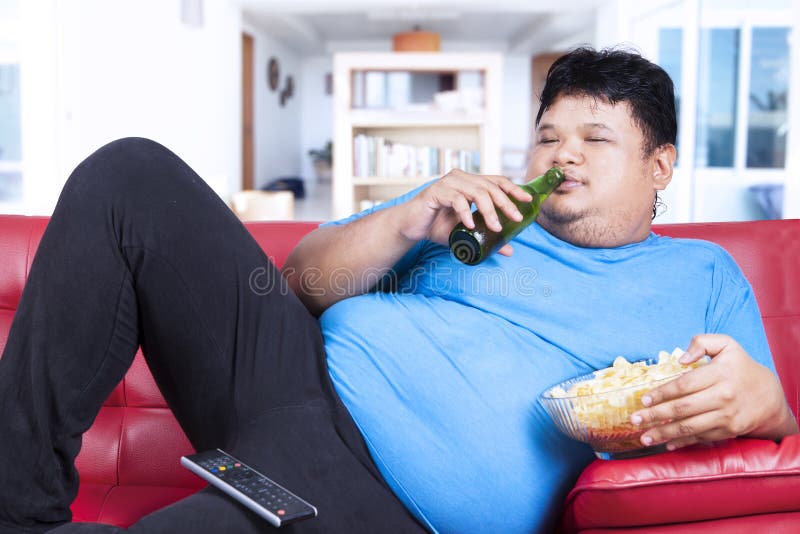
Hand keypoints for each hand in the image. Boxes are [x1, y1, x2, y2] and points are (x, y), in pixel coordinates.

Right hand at [397, 169, 532, 256]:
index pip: (497, 181)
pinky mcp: (436, 191)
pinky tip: (470, 225)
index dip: (513, 189)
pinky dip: (465, 212)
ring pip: (476, 191)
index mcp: (470, 183)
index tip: (528, 200)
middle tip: (516, 218)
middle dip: (505, 202)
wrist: (411, 227)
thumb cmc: (438, 227)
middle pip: (490, 186)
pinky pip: (456, 199)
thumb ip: (487, 238)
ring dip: (488, 210)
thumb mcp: (466, 234)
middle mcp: (461, 178)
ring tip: (495, 227)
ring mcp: (448, 183)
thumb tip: (510, 249)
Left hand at [631, 334, 797, 450]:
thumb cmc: (740, 367)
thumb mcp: (727, 345)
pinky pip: (701, 438)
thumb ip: (702, 343)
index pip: (684, 385)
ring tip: (643, 437)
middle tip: (635, 419)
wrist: (769, 396)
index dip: (662, 393)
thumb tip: (680, 359)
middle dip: (656, 415)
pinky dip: (682, 442)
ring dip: (664, 433)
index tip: (644, 399)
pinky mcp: (728, 431)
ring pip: (690, 427)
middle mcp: (723, 397)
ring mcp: (726, 417)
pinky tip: (666, 444)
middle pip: (683, 408)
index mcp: (719, 374)